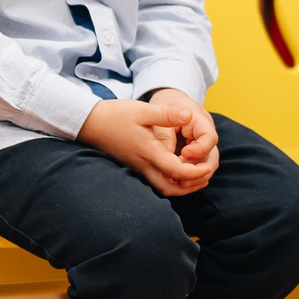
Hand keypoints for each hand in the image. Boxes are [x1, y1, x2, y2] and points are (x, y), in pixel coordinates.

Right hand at [79, 92, 216, 197]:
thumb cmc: (115, 115)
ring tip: (197, 175)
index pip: (176, 171)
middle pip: (171, 188)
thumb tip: (189, 115)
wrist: (91, 123)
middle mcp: (143, 165)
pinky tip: (180, 170)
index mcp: (148, 152)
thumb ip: (167, 114)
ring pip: (163, 187)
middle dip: (191, 186)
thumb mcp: (142, 110)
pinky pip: (157, 181)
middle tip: (206, 174)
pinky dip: (172, 181)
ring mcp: (138, 168)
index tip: (208, 166)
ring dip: (182, 186)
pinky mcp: (136, 166)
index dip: (195, 172)